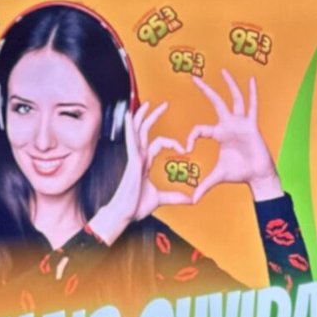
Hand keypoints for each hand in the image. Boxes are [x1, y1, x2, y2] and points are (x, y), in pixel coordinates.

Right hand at [87, 100, 188, 244]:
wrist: (124, 214)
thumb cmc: (136, 206)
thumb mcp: (161, 199)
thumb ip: (175, 196)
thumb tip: (191, 200)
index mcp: (144, 162)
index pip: (159, 143)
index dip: (173, 142)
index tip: (184, 147)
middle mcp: (138, 156)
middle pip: (146, 130)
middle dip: (154, 116)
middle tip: (164, 104)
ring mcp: (134, 158)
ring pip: (138, 131)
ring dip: (143, 116)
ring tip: (148, 102)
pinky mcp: (132, 161)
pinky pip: (131, 141)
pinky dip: (130, 128)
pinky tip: (130, 116)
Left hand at [182, 73, 281, 202]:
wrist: (257, 176)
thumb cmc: (239, 173)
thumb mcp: (218, 177)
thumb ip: (204, 185)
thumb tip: (192, 200)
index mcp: (218, 134)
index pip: (199, 129)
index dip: (191, 137)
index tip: (185, 148)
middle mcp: (229, 125)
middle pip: (215, 103)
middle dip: (205, 90)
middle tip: (194, 77)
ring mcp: (241, 123)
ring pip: (234, 99)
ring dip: (229, 85)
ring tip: (223, 71)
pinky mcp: (252, 125)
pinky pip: (252, 106)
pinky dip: (252, 93)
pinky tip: (251, 80)